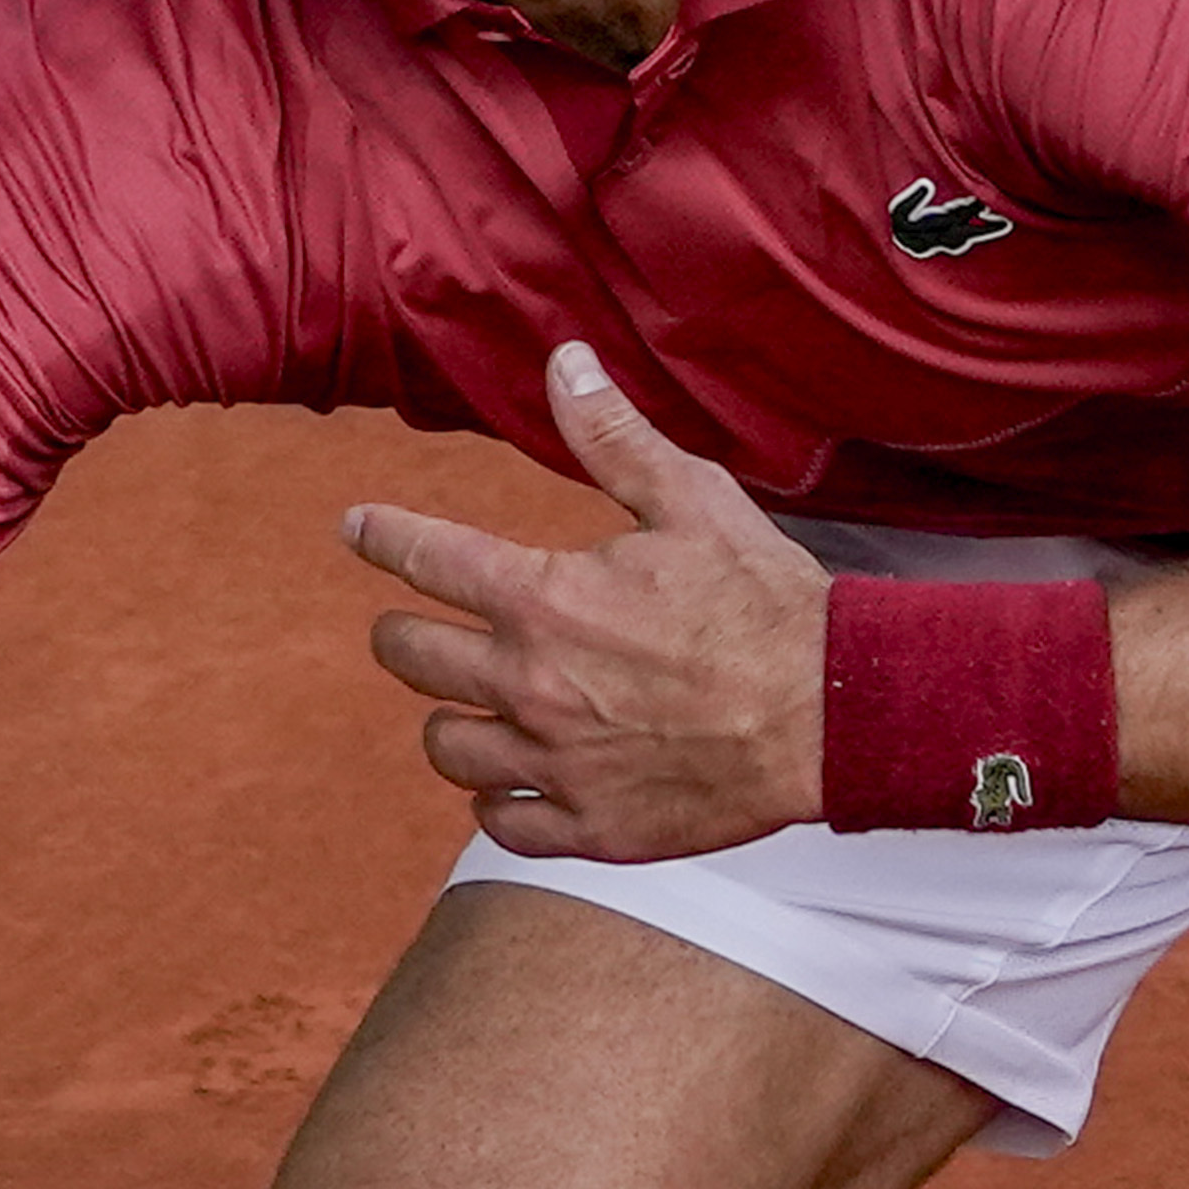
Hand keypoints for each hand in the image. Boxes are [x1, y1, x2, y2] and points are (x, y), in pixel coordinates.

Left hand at [337, 344, 830, 859]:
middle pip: (411, 658)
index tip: (357, 528)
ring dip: (450, 720)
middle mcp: (529, 685)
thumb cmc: (764, 603)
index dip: (382, 536)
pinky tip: (512, 781)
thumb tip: (563, 362)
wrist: (830, 713)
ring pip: (445, 746)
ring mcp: (554, 763)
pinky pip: (500, 822)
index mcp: (543, 599)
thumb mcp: (691, 500)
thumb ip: (612, 438)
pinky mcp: (589, 825)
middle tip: (411, 629)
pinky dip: (495, 801)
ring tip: (470, 707)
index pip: (425, 558)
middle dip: (402, 635)